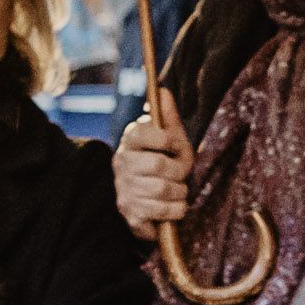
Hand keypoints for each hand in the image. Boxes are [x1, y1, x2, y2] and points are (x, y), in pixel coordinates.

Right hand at [113, 93, 193, 237]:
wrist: (150, 200)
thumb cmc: (164, 163)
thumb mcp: (171, 138)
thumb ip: (168, 117)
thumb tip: (163, 90)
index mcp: (130, 140)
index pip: (143, 133)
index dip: (166, 140)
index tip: (176, 146)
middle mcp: (122, 164)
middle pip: (158, 166)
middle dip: (179, 172)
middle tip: (182, 174)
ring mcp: (124, 190)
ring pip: (162, 190)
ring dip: (180, 192)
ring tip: (179, 191)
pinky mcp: (130, 214)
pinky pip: (160, 213)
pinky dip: (176, 210)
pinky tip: (175, 206)